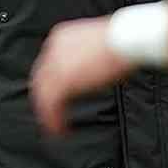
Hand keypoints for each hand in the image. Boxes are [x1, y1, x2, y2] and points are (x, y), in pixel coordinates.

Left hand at [31, 19, 131, 134]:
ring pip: (42, 93)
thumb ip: (86, 60)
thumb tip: (89, 73)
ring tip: (54, 126)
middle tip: (51, 115)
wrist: (126, 40)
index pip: (48, 65)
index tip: (58, 95)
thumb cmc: (121, 42)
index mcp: (62, 39)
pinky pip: (51, 104)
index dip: (51, 82)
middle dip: (45, 99)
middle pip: (41, 79)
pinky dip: (53, 119)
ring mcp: (56, 65)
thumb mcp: (97, 48)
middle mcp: (54, 50)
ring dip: (47, 112)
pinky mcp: (62, 80)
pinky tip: (59, 128)